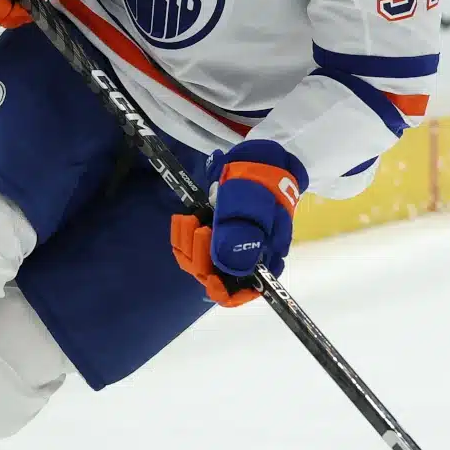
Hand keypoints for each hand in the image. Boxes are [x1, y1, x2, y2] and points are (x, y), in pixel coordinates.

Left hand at [170, 140, 307, 307]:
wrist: (257, 158)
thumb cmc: (260, 181)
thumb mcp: (253, 203)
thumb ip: (242, 234)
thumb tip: (232, 267)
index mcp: (264, 257)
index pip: (244, 291)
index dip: (227, 291)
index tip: (212, 278)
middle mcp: (246, 258)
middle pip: (217, 278)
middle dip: (201, 257)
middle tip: (200, 228)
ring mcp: (227, 246)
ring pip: (200, 263)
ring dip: (189, 244)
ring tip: (193, 219)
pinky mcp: (213, 234)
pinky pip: (191, 247)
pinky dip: (185, 235)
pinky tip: (188, 218)